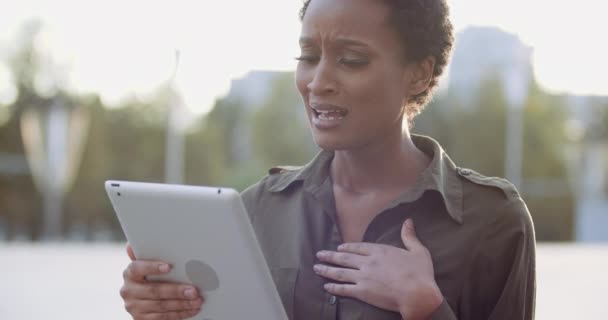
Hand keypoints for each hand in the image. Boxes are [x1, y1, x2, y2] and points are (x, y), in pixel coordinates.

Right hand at [120, 243, 203, 319]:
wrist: (145, 301)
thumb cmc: (152, 278)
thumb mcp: (149, 266)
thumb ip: (148, 254)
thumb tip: (135, 243)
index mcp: (130, 273)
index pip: (138, 268)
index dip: (152, 267)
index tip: (168, 266)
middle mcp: (128, 290)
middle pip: (154, 290)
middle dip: (176, 291)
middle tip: (194, 290)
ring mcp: (134, 307)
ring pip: (161, 306)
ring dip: (182, 304)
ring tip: (197, 300)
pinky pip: (163, 317)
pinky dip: (180, 313)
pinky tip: (192, 309)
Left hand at [313, 219, 442, 319]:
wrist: (417, 294)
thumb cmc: (420, 274)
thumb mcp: (418, 251)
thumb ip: (409, 236)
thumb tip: (408, 221)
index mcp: (380, 251)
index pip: (359, 247)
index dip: (348, 247)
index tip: (339, 247)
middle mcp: (368, 262)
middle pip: (345, 258)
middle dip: (330, 256)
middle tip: (319, 254)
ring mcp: (363, 277)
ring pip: (340, 272)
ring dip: (327, 269)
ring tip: (316, 268)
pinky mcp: (362, 292)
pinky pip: (344, 289)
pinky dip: (333, 287)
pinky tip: (326, 286)